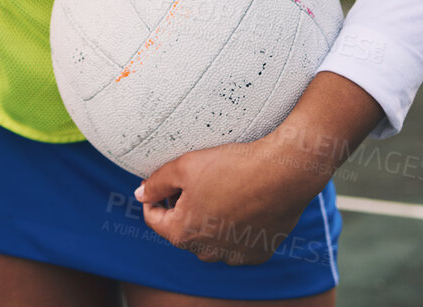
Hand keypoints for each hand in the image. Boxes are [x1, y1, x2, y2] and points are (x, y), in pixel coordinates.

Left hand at [134, 72, 382, 264]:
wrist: (282, 173)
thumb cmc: (230, 166)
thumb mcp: (183, 166)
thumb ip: (156, 183)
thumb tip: (140, 195)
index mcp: (183, 234)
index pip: (155, 219)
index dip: (155, 197)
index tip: (163, 183)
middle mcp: (207, 253)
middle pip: (183, 230)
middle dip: (183, 208)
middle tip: (195, 182)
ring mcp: (234, 256)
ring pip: (210, 239)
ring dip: (209, 220)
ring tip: (220, 191)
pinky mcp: (258, 253)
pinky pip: (236, 242)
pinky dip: (235, 227)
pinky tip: (241, 204)